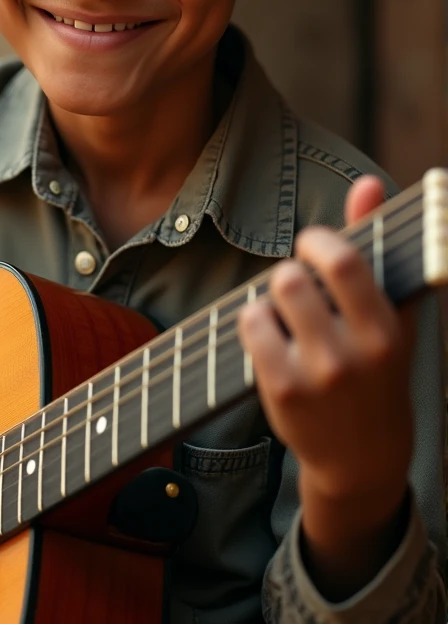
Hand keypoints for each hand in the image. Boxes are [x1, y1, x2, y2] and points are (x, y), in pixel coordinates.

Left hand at [238, 176, 414, 596]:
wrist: (364, 458)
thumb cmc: (377, 368)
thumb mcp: (389, 312)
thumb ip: (375, 243)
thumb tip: (369, 182)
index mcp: (386, 329)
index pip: (343, 261)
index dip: (317, 241)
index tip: (313, 247)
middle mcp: (353, 355)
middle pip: (292, 278)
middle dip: (289, 273)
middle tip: (297, 287)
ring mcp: (314, 377)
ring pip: (267, 299)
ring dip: (270, 297)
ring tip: (286, 314)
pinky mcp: (281, 393)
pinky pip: (249, 327)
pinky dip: (254, 322)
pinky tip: (272, 337)